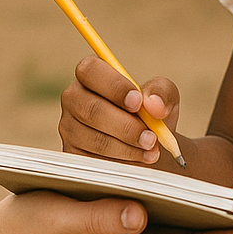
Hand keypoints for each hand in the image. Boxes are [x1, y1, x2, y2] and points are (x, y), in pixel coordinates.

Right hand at [60, 55, 181, 164]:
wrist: (148, 146)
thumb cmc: (150, 114)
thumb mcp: (163, 96)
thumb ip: (161, 92)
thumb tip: (153, 103)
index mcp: (91, 74)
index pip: (90, 71)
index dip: (113, 86)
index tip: (138, 102)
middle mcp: (74, 98)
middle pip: (91, 109)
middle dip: (125, 126)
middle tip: (152, 137)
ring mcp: (69, 127)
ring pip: (95, 139)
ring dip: (127, 147)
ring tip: (151, 150)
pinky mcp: (72, 154)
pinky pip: (93, 161)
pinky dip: (120, 163)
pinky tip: (138, 161)